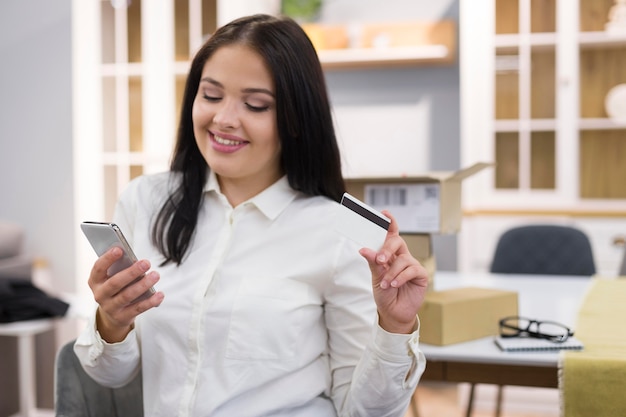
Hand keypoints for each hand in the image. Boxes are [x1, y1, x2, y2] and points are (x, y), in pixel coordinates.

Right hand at [88, 246, 163, 341]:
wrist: (113, 314)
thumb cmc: (116, 287)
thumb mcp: (113, 277)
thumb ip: (120, 268)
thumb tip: (136, 261)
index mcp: (95, 281)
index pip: (98, 268)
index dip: (107, 259)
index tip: (119, 249)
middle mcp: (100, 295)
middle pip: (115, 283)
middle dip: (131, 272)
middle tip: (146, 262)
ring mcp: (110, 307)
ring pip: (127, 296)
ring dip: (143, 285)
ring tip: (155, 275)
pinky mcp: (122, 317)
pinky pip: (138, 308)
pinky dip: (150, 301)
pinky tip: (160, 294)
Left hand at [359, 211, 428, 333]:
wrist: (393, 312)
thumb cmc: (384, 293)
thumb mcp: (375, 277)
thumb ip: (373, 263)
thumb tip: (364, 250)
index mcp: (390, 254)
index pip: (391, 235)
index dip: (389, 223)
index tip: (384, 214)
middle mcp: (402, 257)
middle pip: (397, 242)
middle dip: (387, 249)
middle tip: (380, 260)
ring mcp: (412, 265)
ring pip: (403, 259)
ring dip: (392, 272)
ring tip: (386, 284)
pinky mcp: (421, 275)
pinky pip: (412, 270)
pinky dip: (401, 277)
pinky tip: (395, 285)